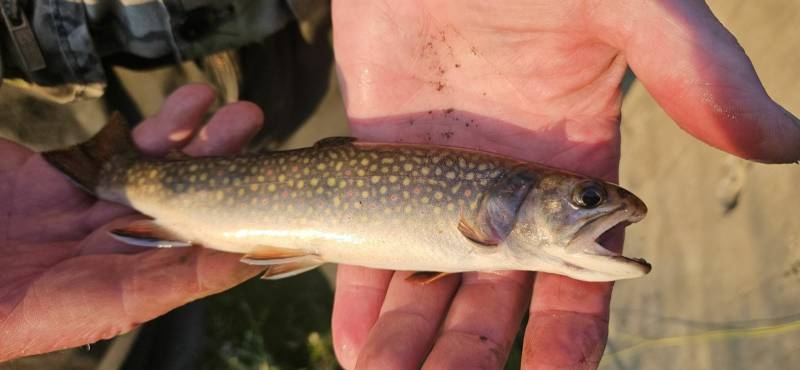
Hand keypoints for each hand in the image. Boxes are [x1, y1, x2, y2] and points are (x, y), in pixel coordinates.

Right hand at [0, 84, 264, 360]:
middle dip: (219, 188)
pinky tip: (189, 107)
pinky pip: (116, 153)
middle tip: (260, 146)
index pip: (149, 289)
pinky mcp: (55, 182)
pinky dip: (155, 132)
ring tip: (240, 114)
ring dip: (201, 150)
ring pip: (153, 183)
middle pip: (167, 228)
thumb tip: (163, 268)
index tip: (250, 241)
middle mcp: (83, 265)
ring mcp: (72, 220)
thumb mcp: (3, 305)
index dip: (200, 266)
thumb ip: (86, 292)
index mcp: (68, 305)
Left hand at [330, 1, 799, 368]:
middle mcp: (511, 192)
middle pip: (498, 295)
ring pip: (434, 282)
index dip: (567, 334)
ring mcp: (446, 182)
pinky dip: (362, 295)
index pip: (578, 277)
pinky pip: (374, 240)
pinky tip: (353, 347)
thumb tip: (790, 143)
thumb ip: (698, 76)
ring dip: (413, 339)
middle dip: (474, 351)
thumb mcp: (630, 11)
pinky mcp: (387, 160)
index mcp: (575, 174)